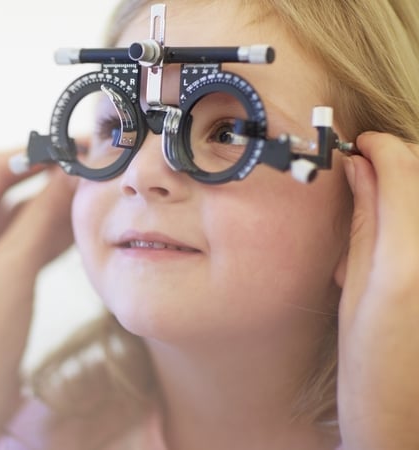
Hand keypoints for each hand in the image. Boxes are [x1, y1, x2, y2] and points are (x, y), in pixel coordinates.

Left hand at [0, 150, 74, 449]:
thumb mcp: (12, 272)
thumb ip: (41, 218)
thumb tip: (72, 172)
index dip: (36, 154)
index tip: (78, 144)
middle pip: (4, 192)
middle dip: (48, 181)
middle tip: (93, 166)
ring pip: (16, 220)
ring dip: (52, 210)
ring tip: (94, 193)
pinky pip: (20, 246)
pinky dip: (47, 238)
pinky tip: (81, 227)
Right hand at [337, 132, 418, 449]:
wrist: (409, 419)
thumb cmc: (371, 367)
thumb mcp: (354, 290)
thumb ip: (363, 223)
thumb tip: (357, 172)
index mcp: (407, 255)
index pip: (402, 168)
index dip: (379, 147)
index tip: (359, 145)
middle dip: (400, 162)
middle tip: (366, 172)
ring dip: (413, 189)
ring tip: (384, 208)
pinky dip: (417, 217)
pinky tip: (400, 240)